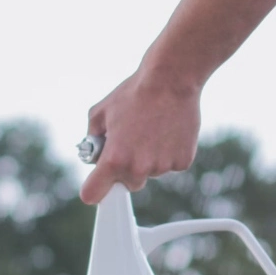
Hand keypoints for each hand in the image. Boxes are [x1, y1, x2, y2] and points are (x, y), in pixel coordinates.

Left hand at [80, 70, 201, 203]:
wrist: (171, 80)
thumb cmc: (134, 93)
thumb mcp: (100, 112)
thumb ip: (93, 138)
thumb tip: (96, 154)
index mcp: (114, 159)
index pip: (94, 194)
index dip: (94, 190)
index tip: (97, 187)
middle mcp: (138, 168)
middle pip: (129, 184)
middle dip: (127, 169)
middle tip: (132, 143)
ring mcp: (162, 166)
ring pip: (152, 172)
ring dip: (150, 158)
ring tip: (153, 129)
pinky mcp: (182, 162)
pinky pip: (171, 165)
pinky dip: (169, 153)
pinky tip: (168, 132)